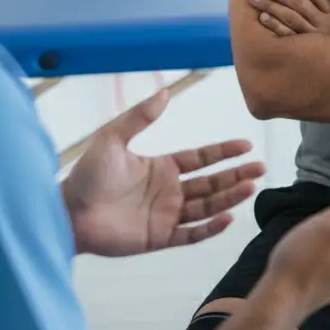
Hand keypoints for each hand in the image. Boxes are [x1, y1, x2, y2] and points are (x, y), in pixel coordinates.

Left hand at [63, 90, 266, 256]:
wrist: (69, 211)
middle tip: (260, 167)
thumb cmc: (86, 174)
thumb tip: (165, 92)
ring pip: (207, 206)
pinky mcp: (159, 237)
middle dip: (236, 174)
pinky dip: (210, 228)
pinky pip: (191, 234)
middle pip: (211, 182)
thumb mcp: (113, 137)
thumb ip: (140, 117)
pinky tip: (228, 218)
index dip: (223, 152)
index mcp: (161, 167)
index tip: (246, 144)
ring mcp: (166, 215)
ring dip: (229, 197)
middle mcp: (168, 191)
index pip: (200, 159)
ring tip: (251, 187)